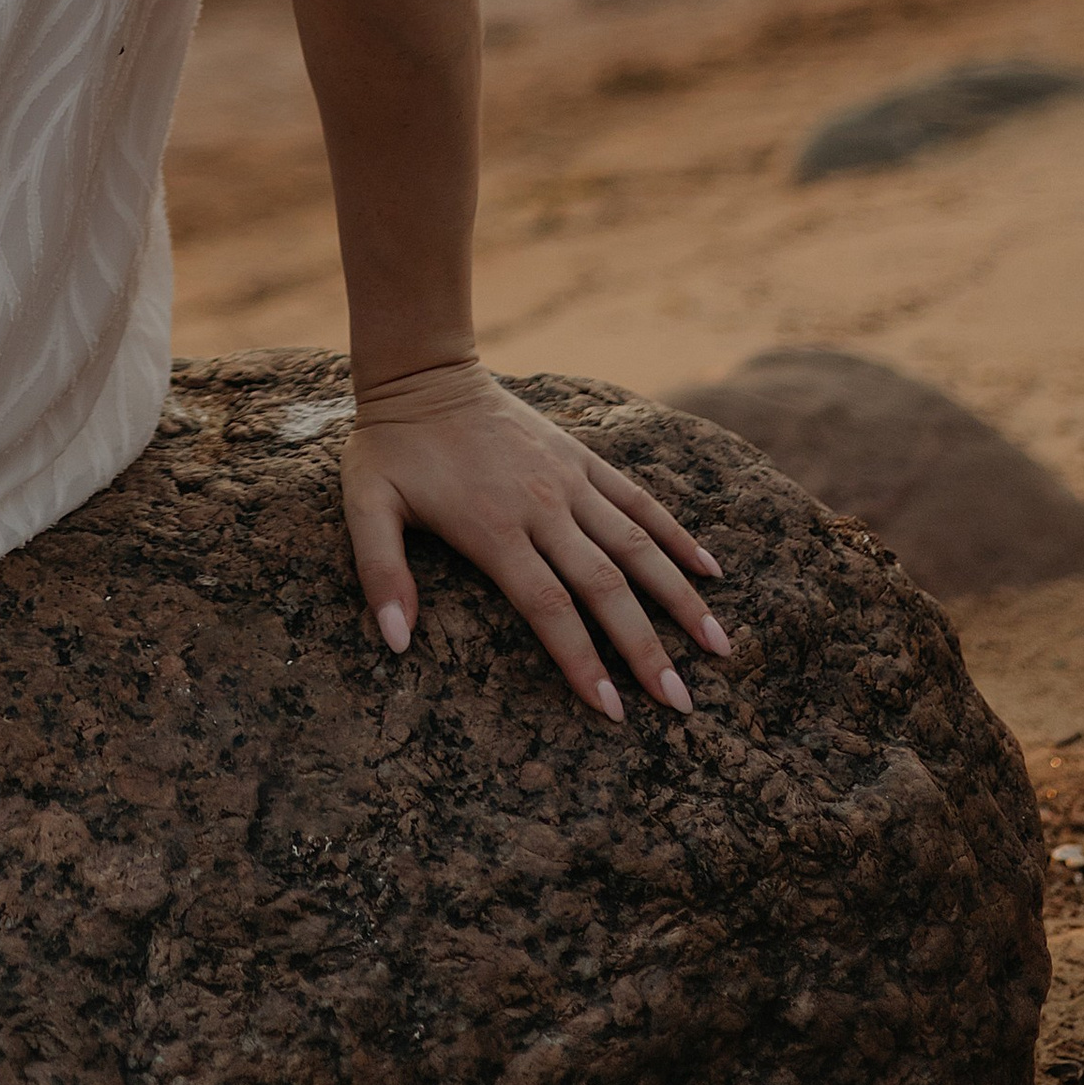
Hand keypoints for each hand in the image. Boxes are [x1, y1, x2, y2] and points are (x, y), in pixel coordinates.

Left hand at [342, 361, 729, 722]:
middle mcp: (542, 506)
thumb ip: (380, 572)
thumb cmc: (390, 448)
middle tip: (682, 702)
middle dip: (646, 647)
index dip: (582, 660)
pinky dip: (675, 533)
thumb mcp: (365, 506)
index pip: (549, 606)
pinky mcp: (581, 457)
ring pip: (636, 544)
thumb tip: (395, 643)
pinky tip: (711, 568)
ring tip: (718, 646)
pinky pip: (637, 499)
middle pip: (606, 585)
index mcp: (493, 527)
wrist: (423, 373)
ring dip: (679, 597)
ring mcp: (568, 479)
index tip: (613, 711)